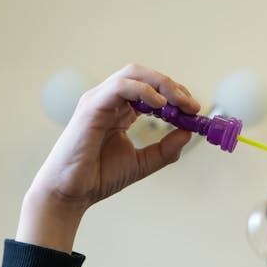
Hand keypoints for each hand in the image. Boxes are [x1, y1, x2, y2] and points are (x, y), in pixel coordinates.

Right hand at [18, 64, 200, 251]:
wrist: (72, 192)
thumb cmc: (100, 176)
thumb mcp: (143, 163)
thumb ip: (166, 149)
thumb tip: (189, 132)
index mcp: (120, 110)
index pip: (151, 89)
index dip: (175, 95)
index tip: (194, 111)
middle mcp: (109, 100)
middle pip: (144, 75)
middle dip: (172, 86)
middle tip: (191, 105)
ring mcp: (99, 100)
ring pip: (133, 74)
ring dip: (162, 84)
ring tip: (180, 103)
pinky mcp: (91, 107)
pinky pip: (120, 87)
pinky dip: (143, 90)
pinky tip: (160, 105)